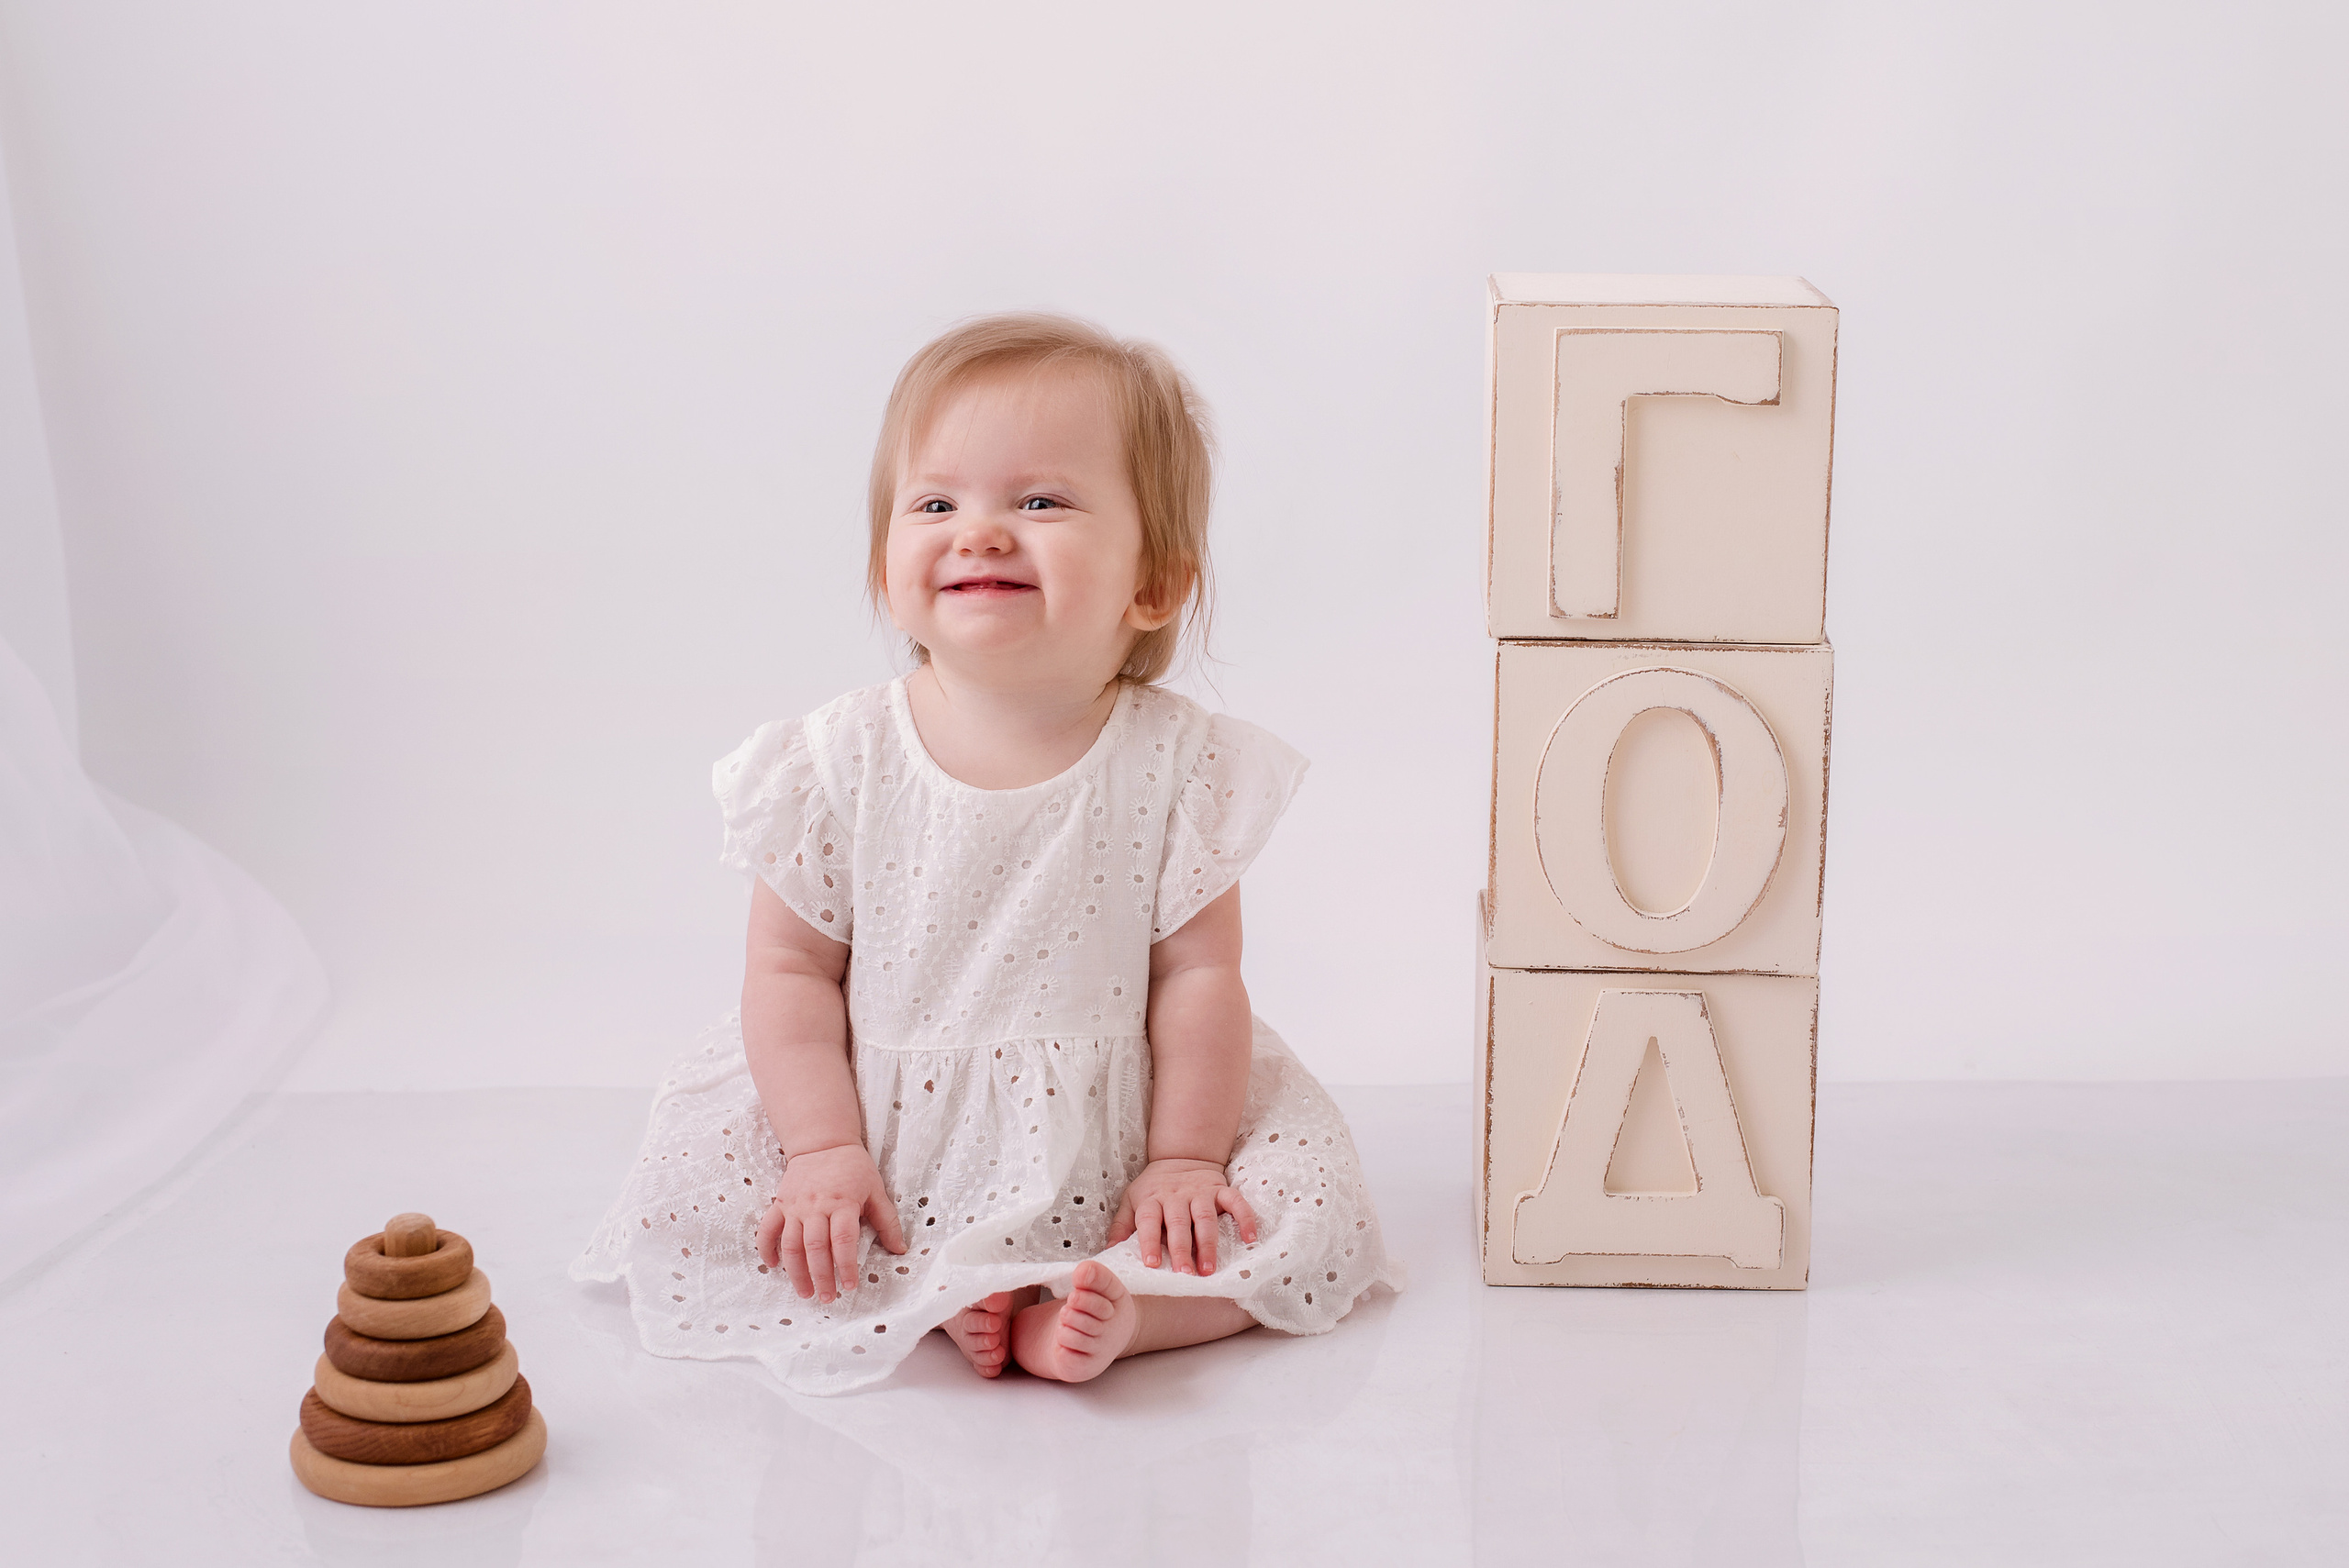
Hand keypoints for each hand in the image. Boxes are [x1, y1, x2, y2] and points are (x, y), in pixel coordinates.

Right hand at [756, 1143, 906, 1302]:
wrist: (823, 1141)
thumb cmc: (853, 1167)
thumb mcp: (876, 1190)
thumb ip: (888, 1221)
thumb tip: (900, 1250)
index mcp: (842, 1203)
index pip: (843, 1241)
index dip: (846, 1266)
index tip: (850, 1286)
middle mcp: (816, 1206)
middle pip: (815, 1247)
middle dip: (821, 1276)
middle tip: (827, 1298)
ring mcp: (794, 1206)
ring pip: (790, 1244)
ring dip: (796, 1272)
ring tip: (805, 1292)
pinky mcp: (779, 1203)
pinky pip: (767, 1229)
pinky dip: (766, 1249)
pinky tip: (773, 1266)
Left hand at [1107, 1158, 1259, 1275]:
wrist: (1182, 1156)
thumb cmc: (1153, 1187)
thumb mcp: (1131, 1200)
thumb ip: (1122, 1225)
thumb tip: (1110, 1251)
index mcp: (1152, 1199)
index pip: (1148, 1220)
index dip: (1148, 1241)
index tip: (1151, 1264)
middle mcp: (1176, 1196)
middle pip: (1178, 1223)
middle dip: (1182, 1249)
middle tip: (1185, 1274)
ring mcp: (1200, 1192)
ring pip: (1205, 1217)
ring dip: (1208, 1243)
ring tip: (1209, 1268)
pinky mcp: (1220, 1189)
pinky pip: (1236, 1202)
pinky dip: (1245, 1218)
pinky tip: (1249, 1238)